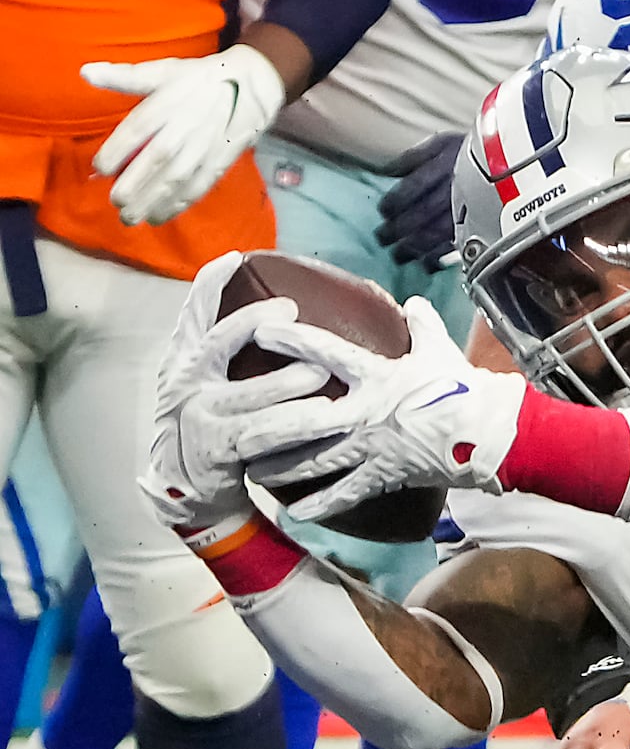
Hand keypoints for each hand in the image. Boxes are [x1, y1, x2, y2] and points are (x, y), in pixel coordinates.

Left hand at [80, 47, 285, 225]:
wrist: (249, 90)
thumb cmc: (198, 80)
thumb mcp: (162, 71)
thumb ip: (124, 76)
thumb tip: (84, 72)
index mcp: (166, 105)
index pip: (137, 129)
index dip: (117, 150)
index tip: (99, 167)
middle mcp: (184, 129)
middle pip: (157, 160)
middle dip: (135, 184)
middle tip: (116, 202)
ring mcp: (203, 149)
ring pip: (176, 179)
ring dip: (153, 201)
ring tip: (132, 218)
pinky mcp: (218, 164)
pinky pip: (198, 188)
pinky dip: (178, 205)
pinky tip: (160, 217)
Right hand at [142, 258, 339, 528]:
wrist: (187, 491)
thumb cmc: (212, 428)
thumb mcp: (208, 387)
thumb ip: (228, 357)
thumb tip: (275, 320)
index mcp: (184, 362)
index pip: (193, 315)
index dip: (209, 285)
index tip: (234, 258)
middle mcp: (185, 383)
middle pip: (218, 343)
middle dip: (252, 324)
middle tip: (291, 312)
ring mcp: (200, 416)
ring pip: (250, 393)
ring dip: (288, 382)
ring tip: (323, 370)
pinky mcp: (218, 448)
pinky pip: (265, 433)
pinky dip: (297, 424)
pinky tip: (326, 418)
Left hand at [242, 295, 528, 522]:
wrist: (494, 434)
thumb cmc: (467, 389)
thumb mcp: (442, 350)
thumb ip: (422, 326)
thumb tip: (415, 305)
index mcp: (377, 376)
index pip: (326, 353)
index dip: (292, 340)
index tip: (259, 330)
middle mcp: (365, 413)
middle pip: (306, 418)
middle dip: (269, 421)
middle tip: (234, 423)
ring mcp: (373, 447)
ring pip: (317, 459)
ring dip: (282, 467)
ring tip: (251, 471)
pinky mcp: (387, 475)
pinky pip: (348, 493)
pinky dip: (322, 505)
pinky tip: (294, 514)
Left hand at [374, 131, 465, 267]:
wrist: (515, 165)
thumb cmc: (477, 152)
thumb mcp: (444, 143)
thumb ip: (414, 157)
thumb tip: (387, 170)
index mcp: (442, 169)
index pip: (410, 190)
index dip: (392, 203)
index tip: (383, 211)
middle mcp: (452, 193)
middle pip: (418, 215)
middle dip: (396, 230)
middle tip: (383, 238)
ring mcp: (466, 213)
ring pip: (433, 234)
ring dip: (412, 248)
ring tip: (399, 255)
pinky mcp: (478, 229)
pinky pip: (456, 248)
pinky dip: (438, 259)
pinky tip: (427, 264)